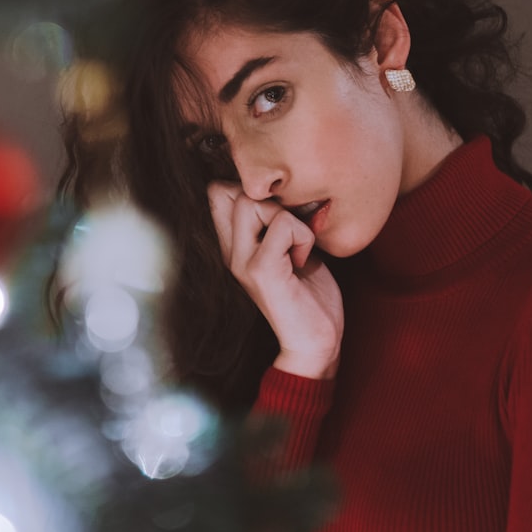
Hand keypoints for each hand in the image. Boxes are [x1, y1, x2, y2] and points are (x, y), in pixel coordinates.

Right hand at [208, 181, 342, 379]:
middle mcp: (230, 253)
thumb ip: (274, 224)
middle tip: (290, 235)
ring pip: (255, 204)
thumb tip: (278, 192)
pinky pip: (282, 226)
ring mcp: (242, 262)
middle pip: (232, 191)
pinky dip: (303, 237)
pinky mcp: (260, 271)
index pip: (217, 193)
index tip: (278, 215)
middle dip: (271, 202)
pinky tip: (303, 263)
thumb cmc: (308, 296)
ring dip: (289, 220)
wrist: (314, 342)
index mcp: (233, 247)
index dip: (249, 189)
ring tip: (298, 251)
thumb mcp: (289, 251)